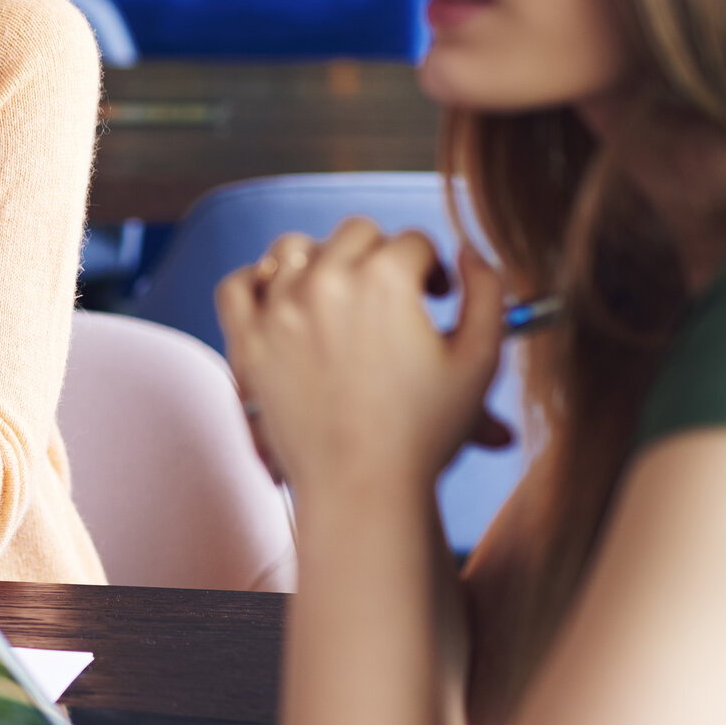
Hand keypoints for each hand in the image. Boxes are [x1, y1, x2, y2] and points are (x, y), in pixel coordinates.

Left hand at [214, 219, 507, 500]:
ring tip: (341, 295)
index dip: (432, 269)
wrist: (363, 489)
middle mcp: (326, 282)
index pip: (413, 243)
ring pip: (295, 250)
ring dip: (321, 261)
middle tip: (393, 299)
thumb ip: (487, 292)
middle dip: (382, 258)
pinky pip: (238, 285)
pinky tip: (281, 299)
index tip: (436, 298)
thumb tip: (470, 252)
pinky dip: (257, 283)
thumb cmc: (425, 432)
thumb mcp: (481, 361)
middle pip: (356, 235)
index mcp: (385, 280)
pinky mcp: (246, 341)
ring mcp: (279, 310)